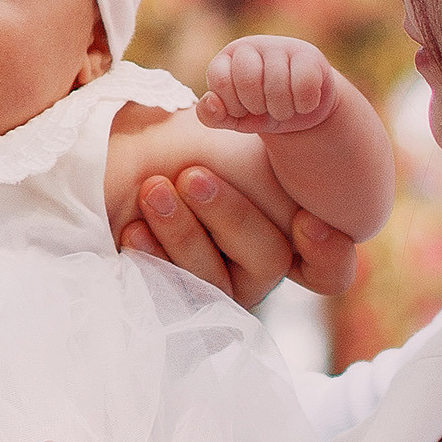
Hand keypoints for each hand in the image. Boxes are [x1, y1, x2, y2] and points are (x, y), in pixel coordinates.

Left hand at [118, 166, 357, 304]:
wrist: (113, 153)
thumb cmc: (181, 141)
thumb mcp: (230, 143)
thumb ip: (270, 174)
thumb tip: (302, 186)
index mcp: (285, 228)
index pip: (328, 270)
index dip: (327, 256)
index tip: (306, 223)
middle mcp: (254, 266)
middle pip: (270, 262)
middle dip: (232, 217)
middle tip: (193, 176)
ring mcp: (214, 288)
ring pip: (216, 280)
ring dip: (184, 232)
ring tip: (154, 190)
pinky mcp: (170, 301)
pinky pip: (171, 295)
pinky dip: (153, 256)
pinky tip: (134, 229)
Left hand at [198, 35, 340, 130]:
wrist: (301, 111)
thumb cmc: (262, 112)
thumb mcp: (235, 119)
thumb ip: (212, 116)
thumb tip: (210, 101)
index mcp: (227, 58)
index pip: (220, 79)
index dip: (232, 105)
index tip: (242, 111)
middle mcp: (251, 45)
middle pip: (248, 79)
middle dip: (256, 106)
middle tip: (264, 109)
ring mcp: (281, 46)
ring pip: (278, 84)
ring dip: (282, 110)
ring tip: (284, 109)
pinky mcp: (309, 55)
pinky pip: (305, 84)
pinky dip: (304, 104)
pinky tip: (303, 104)